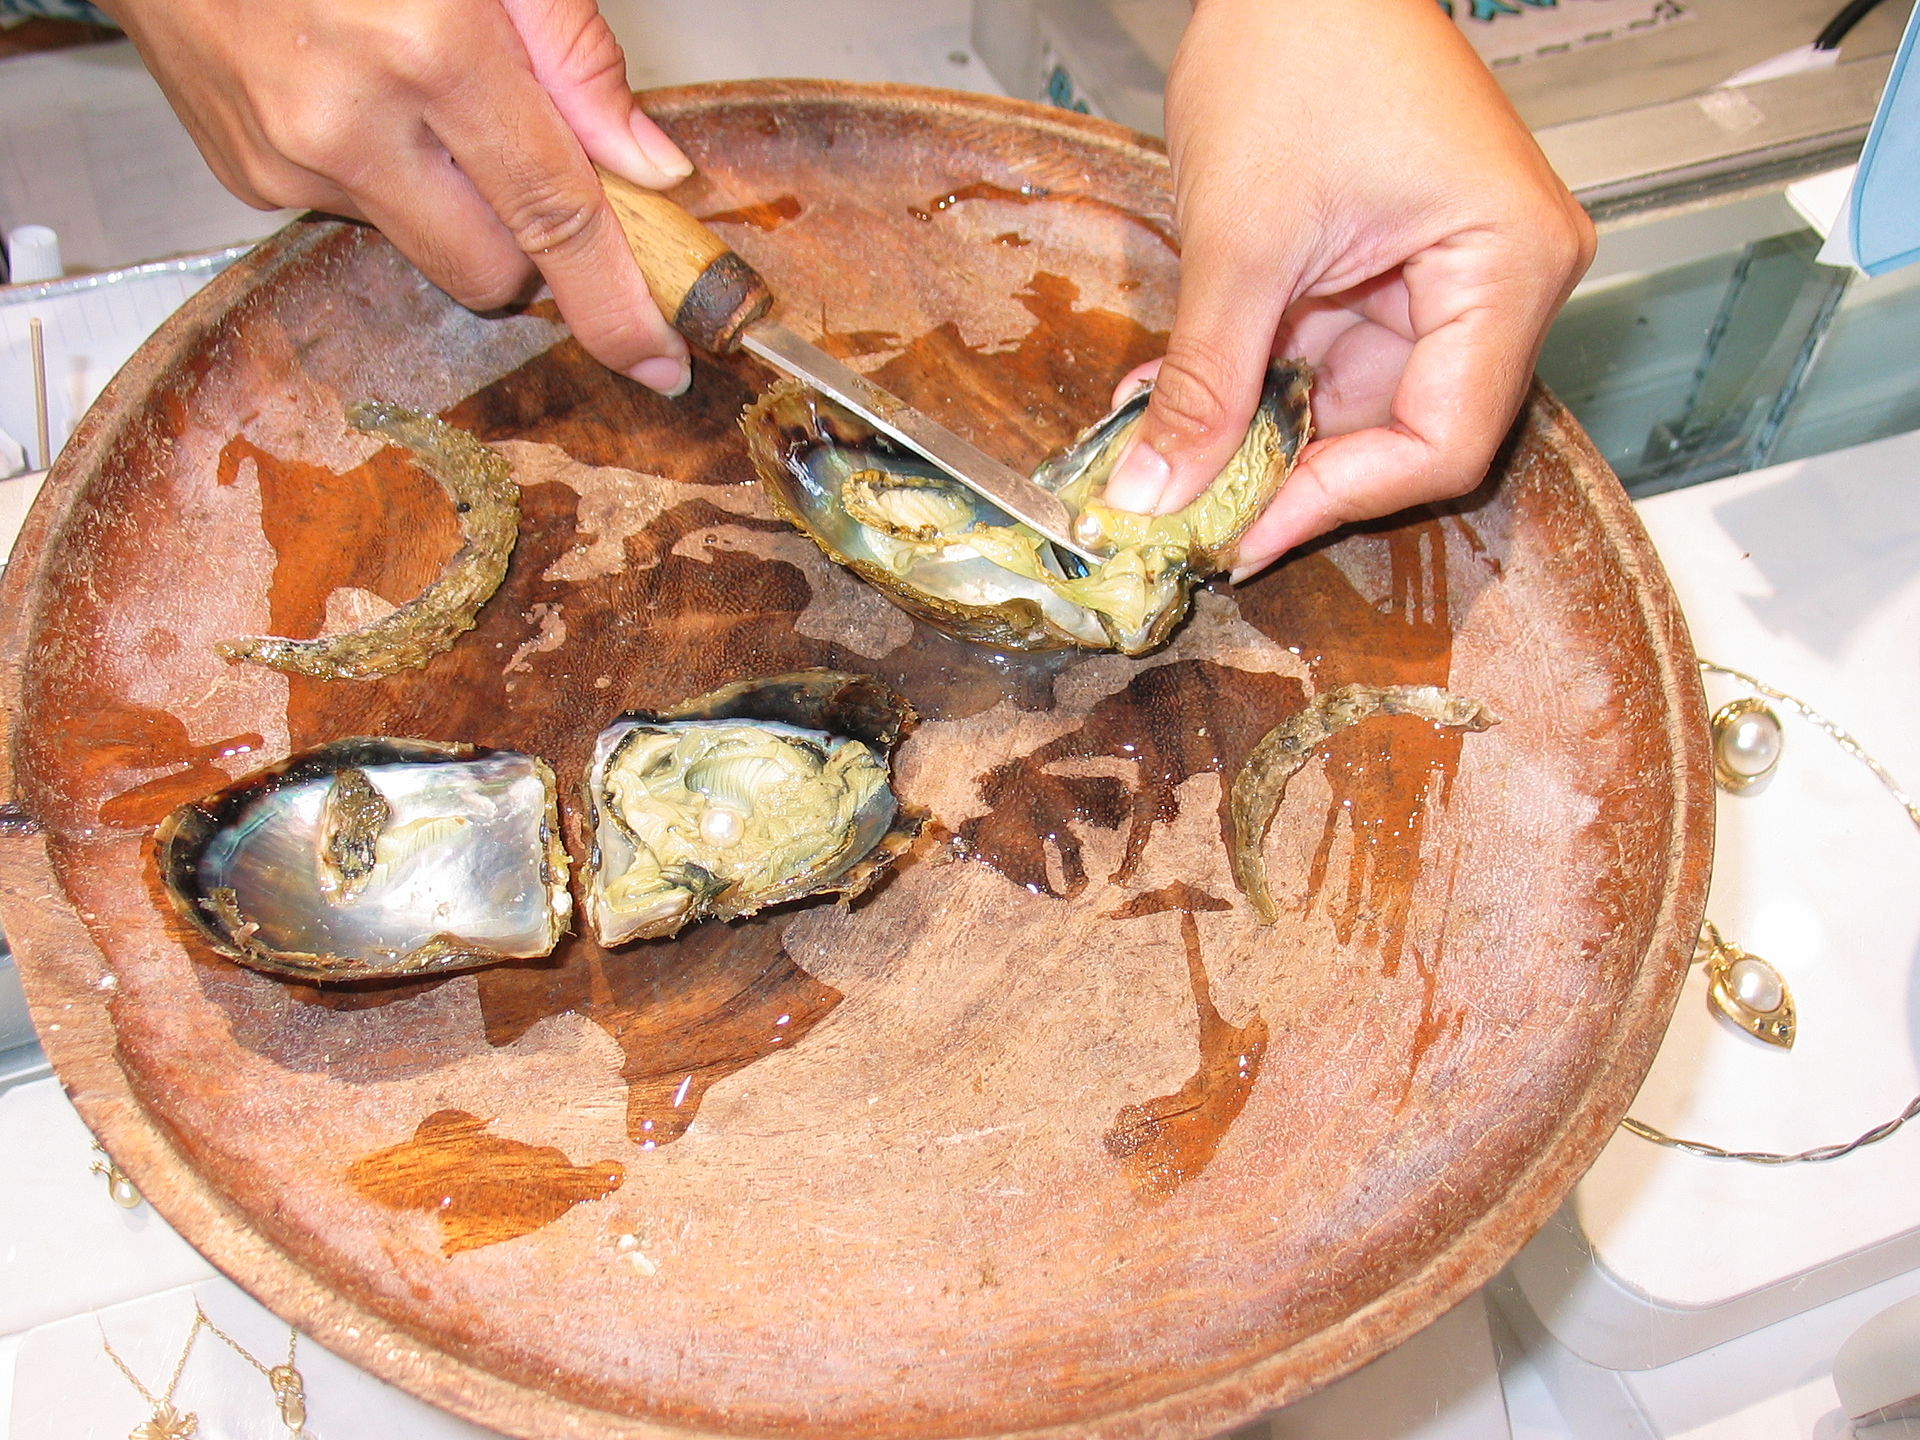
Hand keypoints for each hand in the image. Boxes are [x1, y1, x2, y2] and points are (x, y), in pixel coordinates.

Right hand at [98, 0, 695, 393]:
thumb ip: (575, 56)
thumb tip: (647, 166)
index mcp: (426, 48)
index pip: (554, 216)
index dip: (617, 301)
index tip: (659, 358)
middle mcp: (348, 120)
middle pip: (492, 269)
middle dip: (529, 238)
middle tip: (526, 153)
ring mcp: (287, 158)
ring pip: (427, 246)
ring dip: (452, 198)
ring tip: (420, 91)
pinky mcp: (248, 175)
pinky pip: (359, 215)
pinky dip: (386, 174)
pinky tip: (358, 93)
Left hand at [1099, 0, 1594, 576]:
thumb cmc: (1299, 44)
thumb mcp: (1239, 240)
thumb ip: (1205, 381)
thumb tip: (1162, 491)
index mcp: (1508, 265)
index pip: (1445, 441)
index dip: (1339, 501)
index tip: (1245, 535)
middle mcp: (1501, 278)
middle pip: (1403, 431)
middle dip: (1287, 470)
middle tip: (1196, 511)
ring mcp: (1449, 273)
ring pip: (1356, 402)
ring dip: (1258, 429)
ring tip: (1168, 447)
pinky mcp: (1394, 267)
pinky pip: (1331, 355)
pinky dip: (1259, 380)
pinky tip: (1187, 392)